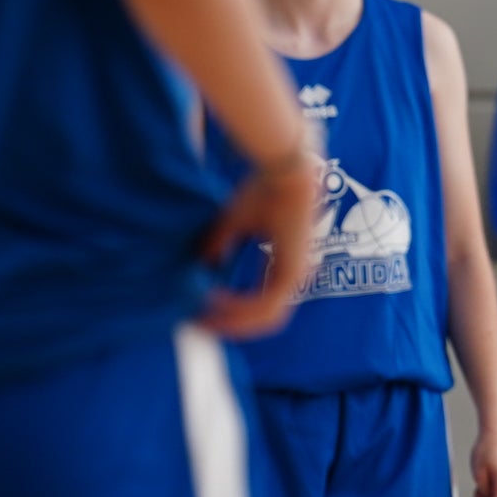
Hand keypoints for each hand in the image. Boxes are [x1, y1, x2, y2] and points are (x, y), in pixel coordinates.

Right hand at [202, 153, 321, 336]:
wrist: (285, 171)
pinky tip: (214, 301)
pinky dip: (239, 309)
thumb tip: (200, 268)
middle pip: (263, 320)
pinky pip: (266, 306)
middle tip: (200, 326)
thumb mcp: (233, 223)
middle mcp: (295, 275)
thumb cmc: (265, 189)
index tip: (204, 313)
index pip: (261, 304)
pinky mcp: (293, 272)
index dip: (233, 313)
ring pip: (264, 319)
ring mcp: (297, 276)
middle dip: (231, 326)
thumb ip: (219, 248)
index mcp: (286, 265)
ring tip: (203, 318)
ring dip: (232, 322)